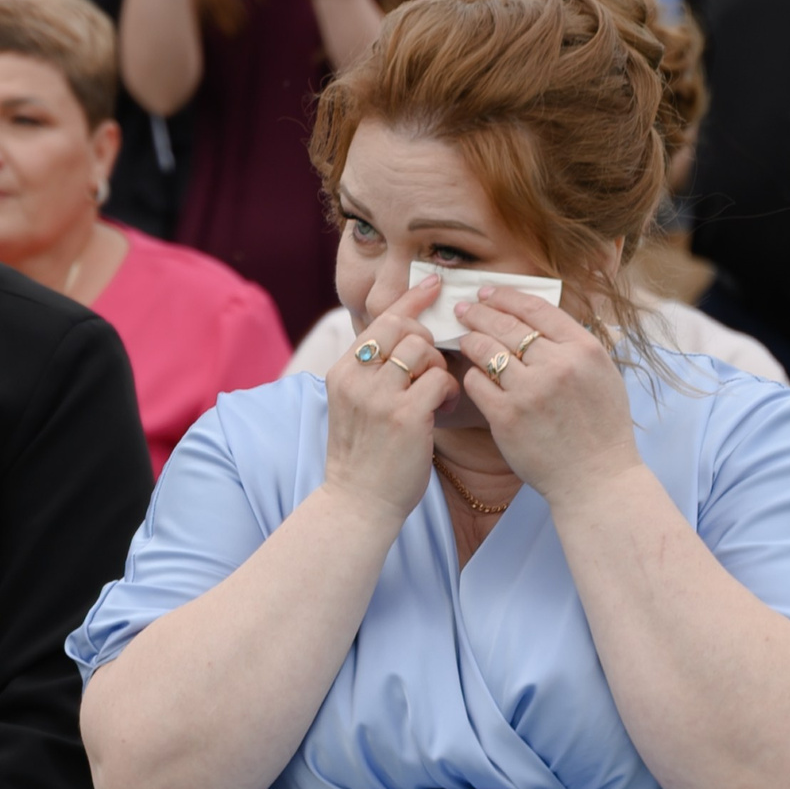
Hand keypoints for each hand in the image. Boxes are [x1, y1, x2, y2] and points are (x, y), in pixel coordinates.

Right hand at [323, 274, 458, 523]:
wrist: (357, 505)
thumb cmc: (363, 459)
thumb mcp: (353, 407)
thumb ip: (370, 374)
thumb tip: (404, 338)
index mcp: (341, 372)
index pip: (381, 320)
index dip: (411, 299)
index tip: (434, 284)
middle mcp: (356, 378)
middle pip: (406, 329)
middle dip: (428, 342)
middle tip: (432, 369)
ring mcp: (380, 397)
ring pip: (424, 350)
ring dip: (439, 368)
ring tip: (436, 395)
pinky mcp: (406, 417)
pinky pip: (440, 379)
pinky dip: (449, 390)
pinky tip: (443, 408)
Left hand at [450, 286, 639, 509]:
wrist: (596, 479)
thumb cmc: (602, 430)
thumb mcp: (604, 376)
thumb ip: (576, 347)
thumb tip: (541, 321)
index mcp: (585, 349)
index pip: (537, 308)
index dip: (507, 296)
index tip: (489, 293)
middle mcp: (557, 365)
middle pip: (507, 325)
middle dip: (480, 312)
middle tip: (464, 308)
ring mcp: (530, 391)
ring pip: (486, 350)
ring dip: (471, 339)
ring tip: (464, 336)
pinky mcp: (507, 417)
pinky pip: (477, 383)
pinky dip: (471, 375)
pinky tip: (471, 374)